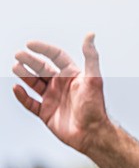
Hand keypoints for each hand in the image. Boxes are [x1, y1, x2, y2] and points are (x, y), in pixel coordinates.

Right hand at [12, 33, 108, 153]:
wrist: (92, 133)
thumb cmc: (95, 105)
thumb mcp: (93, 78)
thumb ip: (91, 56)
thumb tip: (90, 34)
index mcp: (73, 75)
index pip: (56, 57)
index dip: (43, 49)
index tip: (30, 44)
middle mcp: (62, 85)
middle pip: (42, 68)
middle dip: (30, 61)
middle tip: (18, 55)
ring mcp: (53, 98)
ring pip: (34, 83)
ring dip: (24, 75)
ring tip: (15, 67)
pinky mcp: (46, 113)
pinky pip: (30, 103)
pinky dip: (22, 96)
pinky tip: (16, 89)